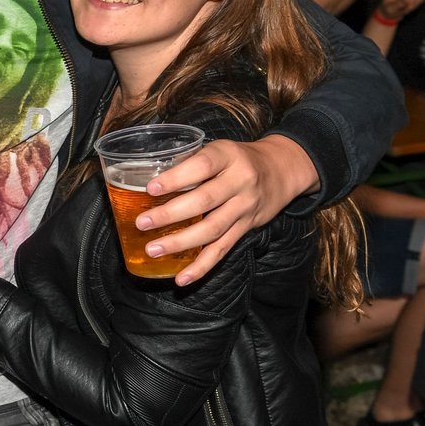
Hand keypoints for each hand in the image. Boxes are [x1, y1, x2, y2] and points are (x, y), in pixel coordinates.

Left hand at [136, 135, 316, 285]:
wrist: (281, 170)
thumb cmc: (237, 158)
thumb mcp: (218, 149)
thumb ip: (189, 161)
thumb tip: (145, 177)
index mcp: (228, 156)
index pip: (202, 166)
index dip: (176, 178)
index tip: (151, 189)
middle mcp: (240, 182)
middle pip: (205, 200)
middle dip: (171, 214)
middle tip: (142, 223)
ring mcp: (245, 207)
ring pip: (212, 229)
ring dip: (180, 242)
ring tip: (153, 249)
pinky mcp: (247, 228)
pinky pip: (223, 249)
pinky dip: (202, 266)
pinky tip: (182, 277)